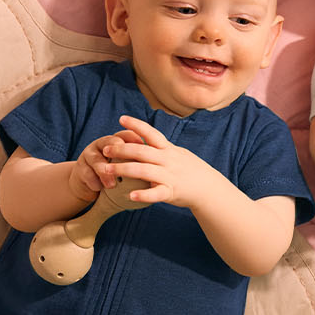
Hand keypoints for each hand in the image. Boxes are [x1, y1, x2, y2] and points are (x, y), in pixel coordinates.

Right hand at [72, 128, 140, 196]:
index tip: (146, 147)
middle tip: (128, 163)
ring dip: (104, 171)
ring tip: (111, 184)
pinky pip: (86, 173)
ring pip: (96, 159)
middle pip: (111, 143)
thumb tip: (163, 160)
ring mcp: (90, 155)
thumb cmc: (114, 171)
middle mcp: (103, 144)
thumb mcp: (126, 164)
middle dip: (118, 152)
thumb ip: (139, 159)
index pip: (127, 135)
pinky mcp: (80, 168)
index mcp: (116, 140)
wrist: (90, 182)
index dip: (135, 138)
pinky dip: (93, 182)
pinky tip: (98, 188)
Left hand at [104, 115, 226, 206]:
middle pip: (142, 151)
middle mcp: (168, 160)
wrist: (209, 188)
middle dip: (122, 149)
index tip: (121, 119)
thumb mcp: (177, 153)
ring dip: (124, 169)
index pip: (151, 133)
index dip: (136, 124)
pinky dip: (144, 195)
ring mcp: (170, 175)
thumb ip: (161, 147)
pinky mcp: (171, 192)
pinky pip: (156, 193)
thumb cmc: (190, 170)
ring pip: (144, 170)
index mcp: (168, 149)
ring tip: (107, 170)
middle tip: (105, 149)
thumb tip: (146, 135)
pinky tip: (131, 196)